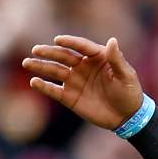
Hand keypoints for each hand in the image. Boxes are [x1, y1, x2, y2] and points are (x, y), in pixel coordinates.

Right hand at [22, 36, 143, 130]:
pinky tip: (34, 82)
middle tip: (36, 50)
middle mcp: (83, 67)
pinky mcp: (69, 97)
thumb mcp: (126, 76)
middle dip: (49, 52)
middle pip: (63, 56)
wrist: (128, 118)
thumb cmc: (130, 94)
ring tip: (27, 63)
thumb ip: (117, 60)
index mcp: (97, 58)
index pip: (81, 46)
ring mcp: (75, 81)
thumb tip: (112, 40)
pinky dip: (44, 86)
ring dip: (41, 66)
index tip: (58, 40)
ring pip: (54, 71)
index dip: (70, 42)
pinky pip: (54, 90)